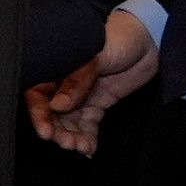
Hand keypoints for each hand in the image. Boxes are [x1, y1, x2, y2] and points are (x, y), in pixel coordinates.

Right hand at [33, 6, 161, 150]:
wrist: (149, 38)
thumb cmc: (117, 36)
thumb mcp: (94, 56)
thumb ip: (76, 81)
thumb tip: (58, 106)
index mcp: (54, 66)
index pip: (37, 94)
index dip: (39, 114)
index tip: (46, 131)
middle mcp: (62, 82)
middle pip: (51, 111)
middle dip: (56, 130)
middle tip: (66, 143)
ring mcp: (80, 94)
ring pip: (69, 120)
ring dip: (71, 136)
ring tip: (78, 147)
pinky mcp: (97, 102)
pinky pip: (88, 123)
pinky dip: (88, 136)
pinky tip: (88, 149)